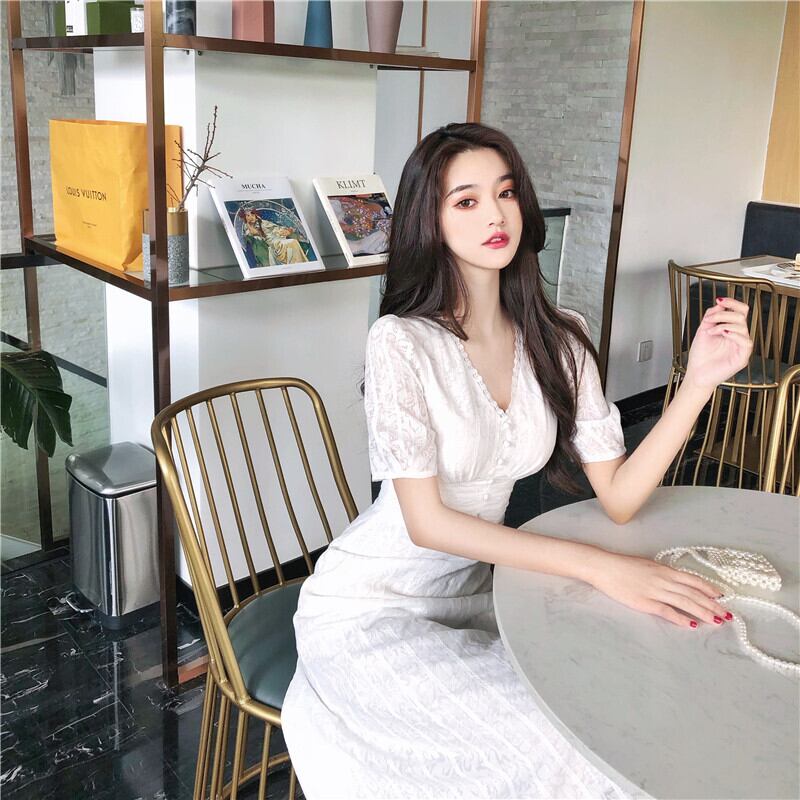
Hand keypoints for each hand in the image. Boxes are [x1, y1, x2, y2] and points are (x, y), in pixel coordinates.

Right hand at [589, 552, 728, 627]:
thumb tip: (675, 581)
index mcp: (664, 570)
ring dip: (702, 613)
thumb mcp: (647, 565)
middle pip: (693, 593)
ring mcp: (655, 591)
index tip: (721, 596)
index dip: (709, 589)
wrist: (604, 567)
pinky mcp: (645, 602)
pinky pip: (667, 612)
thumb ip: (662, 573)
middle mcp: (664, 580)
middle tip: (726, 614)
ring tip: (716, 621)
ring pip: (685, 603)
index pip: (693, 580)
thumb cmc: (622, 566)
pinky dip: (680, 619)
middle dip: (712, 605)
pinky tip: (691, 625)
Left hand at [685, 297, 752, 389]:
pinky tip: (723, 333)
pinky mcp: (742, 357)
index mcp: (731, 329)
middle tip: (709, 319)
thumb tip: (720, 303)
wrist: (696, 374)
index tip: (720, 300)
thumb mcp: (703, 329)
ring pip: (742, 326)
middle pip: (741, 315)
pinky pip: (746, 341)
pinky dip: (733, 334)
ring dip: (723, 324)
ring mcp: (741, 347)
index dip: (732, 303)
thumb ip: (711, 315)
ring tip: (711, 330)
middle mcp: (737, 337)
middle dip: (724, 313)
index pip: (740, 311)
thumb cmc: (700, 356)